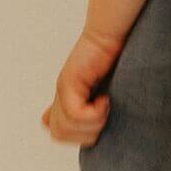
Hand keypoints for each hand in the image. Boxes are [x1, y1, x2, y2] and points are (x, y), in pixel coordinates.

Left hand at [41, 28, 125, 147]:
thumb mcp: (105, 91)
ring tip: (105, 105)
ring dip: (92, 124)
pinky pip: (76, 114)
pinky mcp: (68, 82)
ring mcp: (62, 88)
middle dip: (86, 133)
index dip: (77, 135)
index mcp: (66, 99)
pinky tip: (105, 99)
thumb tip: (98, 125)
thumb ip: (94, 108)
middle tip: (104, 114)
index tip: (98, 118)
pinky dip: (95, 113)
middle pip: (59, 134)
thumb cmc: (115, 59)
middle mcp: (60, 95)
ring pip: (65, 128)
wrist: (111, 35)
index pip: (55, 131)